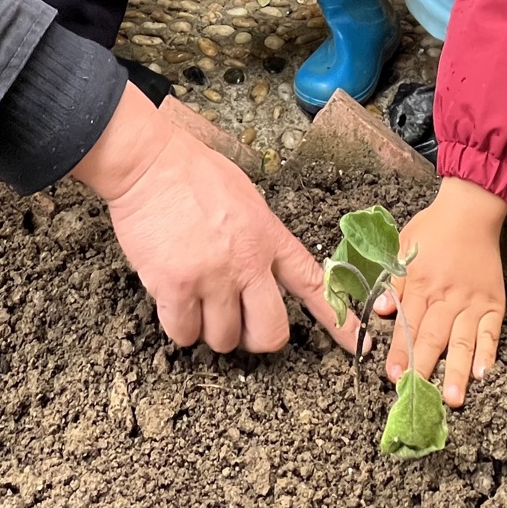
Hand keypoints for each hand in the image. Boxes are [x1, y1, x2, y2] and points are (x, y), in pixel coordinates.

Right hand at [72, 84, 360, 355]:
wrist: (148, 162)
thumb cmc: (191, 171)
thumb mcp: (245, 197)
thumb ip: (260, 235)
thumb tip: (263, 268)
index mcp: (268, 236)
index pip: (314, 284)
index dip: (339, 321)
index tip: (359, 345)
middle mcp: (247, 262)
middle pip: (270, 333)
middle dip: (255, 336)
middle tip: (236, 322)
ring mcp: (211, 277)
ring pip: (223, 339)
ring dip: (210, 328)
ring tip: (195, 298)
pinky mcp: (175, 287)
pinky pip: (183, 332)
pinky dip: (179, 325)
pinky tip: (172, 300)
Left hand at [372, 178, 506, 406]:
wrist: (470, 211)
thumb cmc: (432, 229)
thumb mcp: (402, 247)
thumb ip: (393, 282)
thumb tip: (379, 310)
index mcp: (421, 283)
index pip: (407, 324)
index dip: (399, 351)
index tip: (392, 375)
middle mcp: (446, 296)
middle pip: (433, 337)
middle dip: (423, 368)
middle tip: (416, 395)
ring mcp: (472, 301)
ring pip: (463, 341)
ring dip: (458, 371)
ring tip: (453, 398)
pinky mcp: (494, 302)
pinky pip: (492, 332)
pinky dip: (489, 353)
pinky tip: (485, 374)